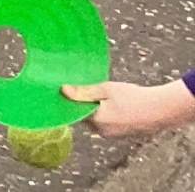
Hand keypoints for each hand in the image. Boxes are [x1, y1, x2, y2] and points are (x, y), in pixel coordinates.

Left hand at [62, 80, 194, 137]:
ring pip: (96, 120)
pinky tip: (113, 103)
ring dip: (96, 108)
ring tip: (102, 94)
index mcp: (96, 120)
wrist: (161, 109)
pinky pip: (107, 123)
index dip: (70, 101)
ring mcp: (112, 134)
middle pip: (84, 116)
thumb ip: (84, 92)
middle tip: (87, 88)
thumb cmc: (133, 97)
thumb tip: (63, 91)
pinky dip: (106, 114)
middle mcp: (102, 131)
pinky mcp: (121, 134)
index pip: (73, 112)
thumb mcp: (106, 89)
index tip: (65, 90)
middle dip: (83, 104)